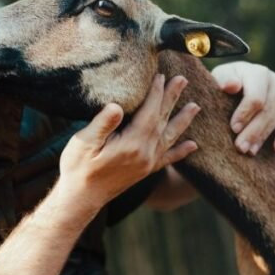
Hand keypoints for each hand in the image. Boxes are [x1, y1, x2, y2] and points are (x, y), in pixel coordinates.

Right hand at [56, 74, 199, 210]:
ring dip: (183, 120)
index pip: (149, 111)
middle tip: (183, 79)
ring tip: (196, 106)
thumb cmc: (78, 168)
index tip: (161, 74)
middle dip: (173, 98)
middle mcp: (146, 153)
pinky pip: (168, 159)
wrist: (81, 199)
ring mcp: (147, 163)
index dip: (156, 92)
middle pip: (163, 119)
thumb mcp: (84, 143)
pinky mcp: (145, 171)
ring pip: (170, 136)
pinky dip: (180, 151)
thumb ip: (102, 123)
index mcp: (133, 144)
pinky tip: (193, 146)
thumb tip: (117, 106)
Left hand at [211, 61, 274, 154]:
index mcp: (258, 72)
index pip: (256, 97)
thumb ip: (224, 79)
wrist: (240, 80)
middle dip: (253, 131)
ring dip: (262, 137)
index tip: (234, 128)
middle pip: (266, 111)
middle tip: (240, 147)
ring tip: (249, 151)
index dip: (245, 114)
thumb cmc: (227, 80)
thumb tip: (231, 85)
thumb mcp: (221, 76)